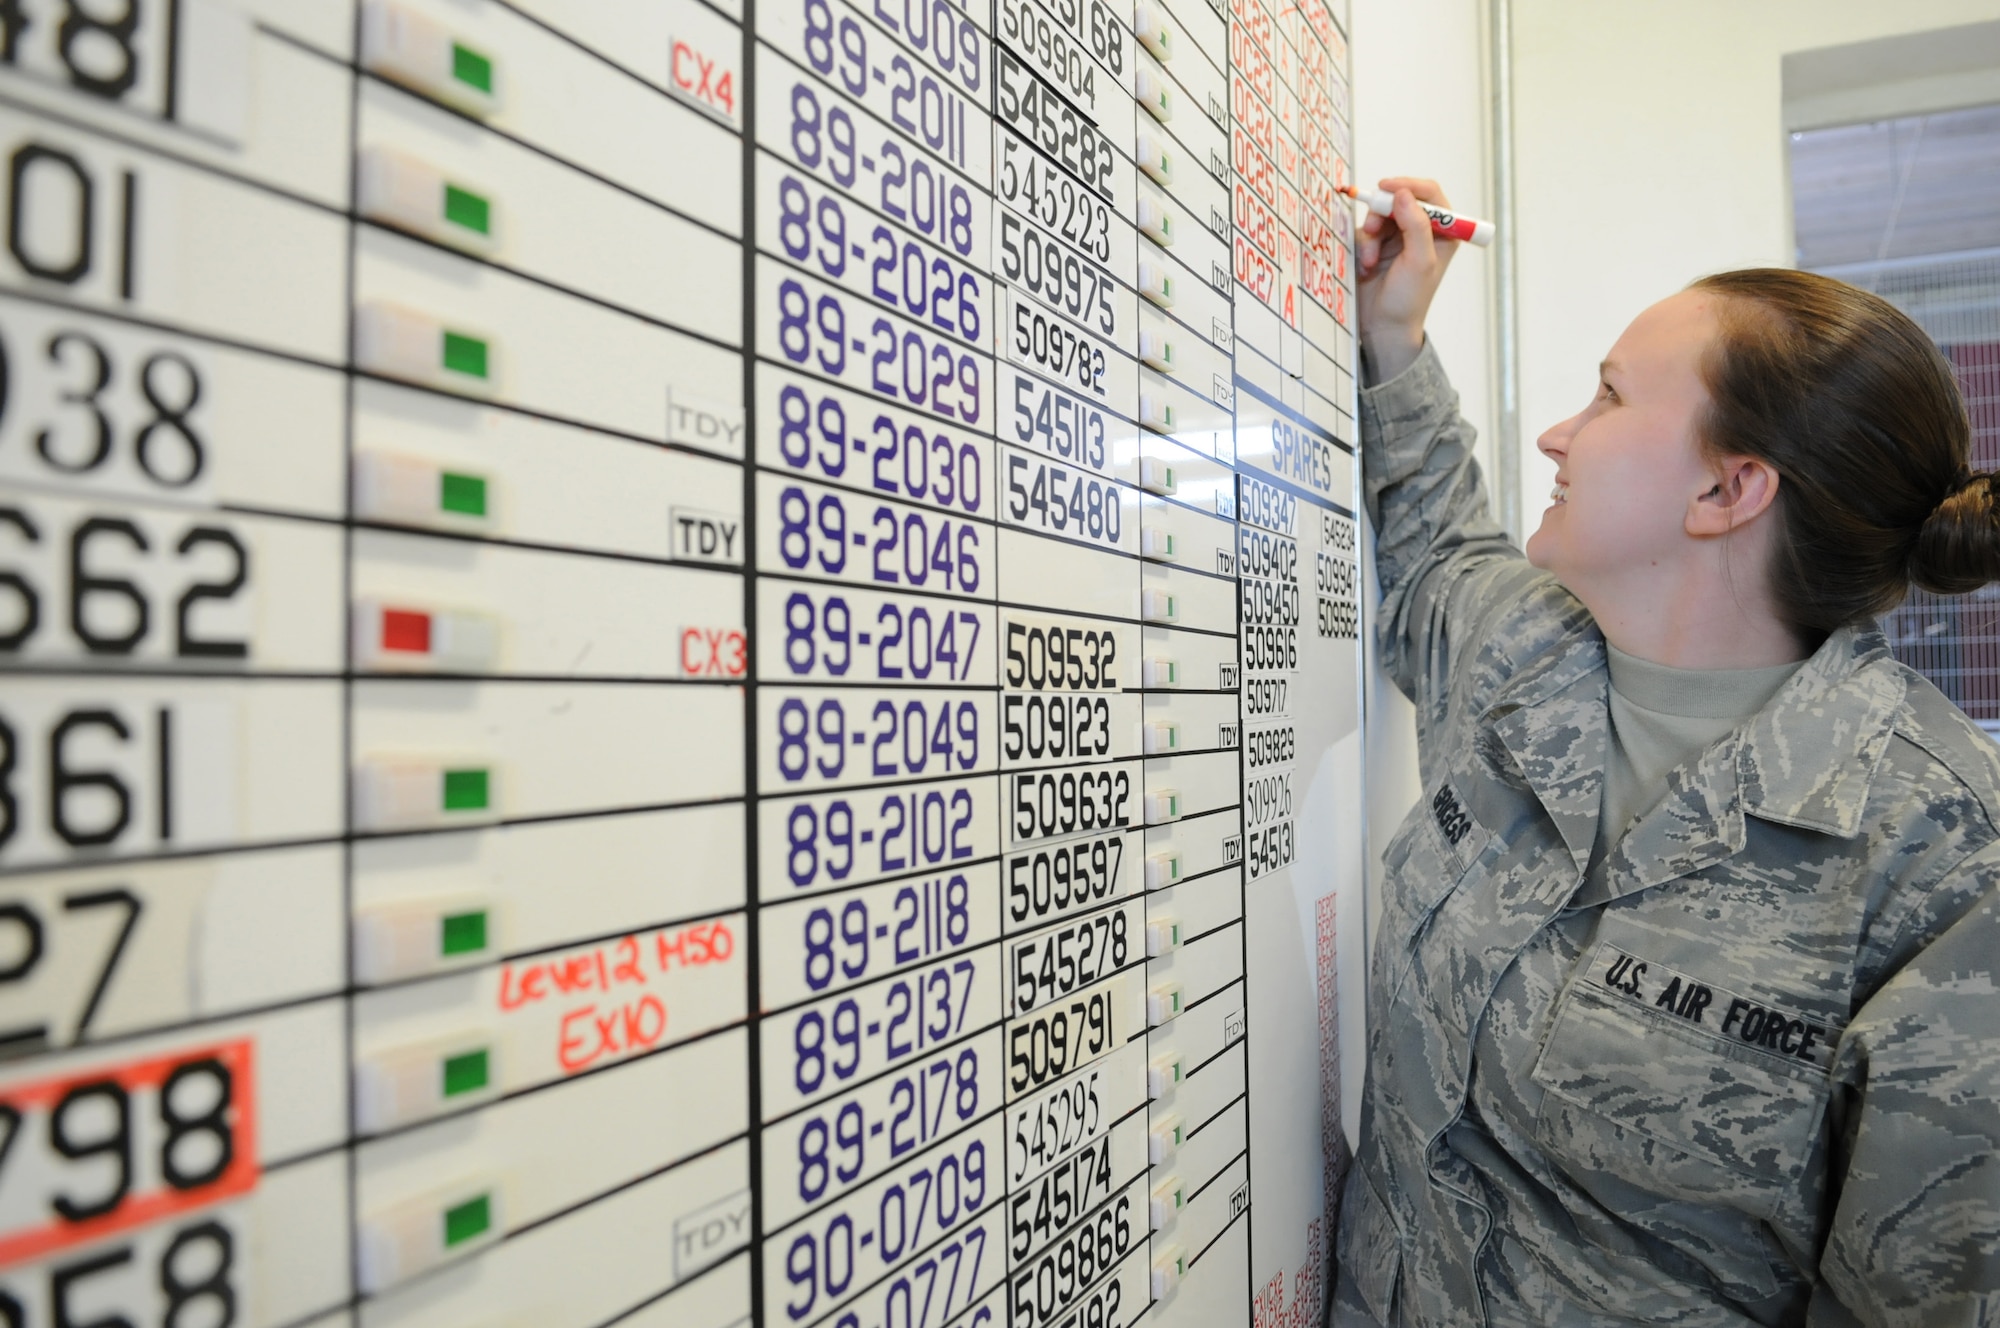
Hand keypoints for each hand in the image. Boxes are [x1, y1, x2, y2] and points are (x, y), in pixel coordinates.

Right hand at [1355, 177, 1458, 381]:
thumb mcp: (1419, 261)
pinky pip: (1364, 232)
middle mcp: (1420, 230)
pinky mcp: (1376, 245)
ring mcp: (1397, 237)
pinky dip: (1362, 247)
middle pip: (1399, 200)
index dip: (1409, 186)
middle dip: (1382, 213)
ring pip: (1378, 215)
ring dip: (1370, 235)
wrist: (1382, 326)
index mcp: (1442, 232)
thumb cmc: (1408, 299)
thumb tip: (1403, 193)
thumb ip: (1416, 225)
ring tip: (1369, 261)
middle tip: (1372, 229)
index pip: (1429, 195)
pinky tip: (1365, 267)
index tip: (1388, 188)